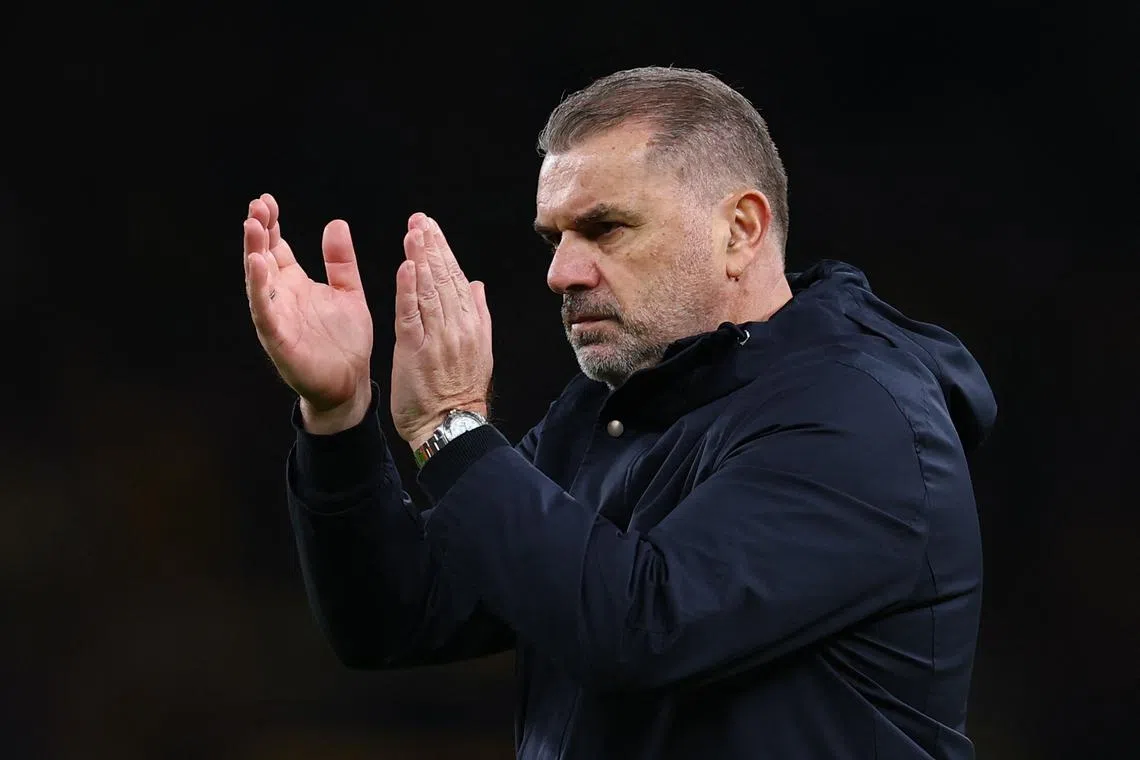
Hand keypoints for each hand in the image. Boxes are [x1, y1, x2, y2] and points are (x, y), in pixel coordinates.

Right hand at [243, 193, 373, 432]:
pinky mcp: (279, 340)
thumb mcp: (349, 292)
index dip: (271, 224)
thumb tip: (336, 223)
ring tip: (253, 226)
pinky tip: (259, 265)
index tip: (267, 200)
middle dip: (258, 232)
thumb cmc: (346, 340)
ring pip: (258, 281)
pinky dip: (260, 289)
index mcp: (296, 284)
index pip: (277, 247)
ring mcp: (277, 318)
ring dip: (254, 254)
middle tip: (257, 206)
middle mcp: (281, 298)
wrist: (350, 382)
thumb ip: (341, 261)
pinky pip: (265, 312)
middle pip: (263, 258)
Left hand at [391, 213, 492, 448]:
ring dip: (421, 258)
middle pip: (444, 278)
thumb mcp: (478, 351)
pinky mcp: (416, 350)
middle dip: (432, 246)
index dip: (444, 252)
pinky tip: (406, 266)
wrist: (451, 427)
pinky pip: (412, 314)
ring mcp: (438, 338)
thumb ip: (478, 315)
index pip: (457, 279)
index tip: (432, 229)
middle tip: (420, 219)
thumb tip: (476, 285)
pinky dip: (409, 289)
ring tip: (414, 231)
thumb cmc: (460, 392)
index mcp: (472, 324)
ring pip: (429, 290)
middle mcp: (458, 327)